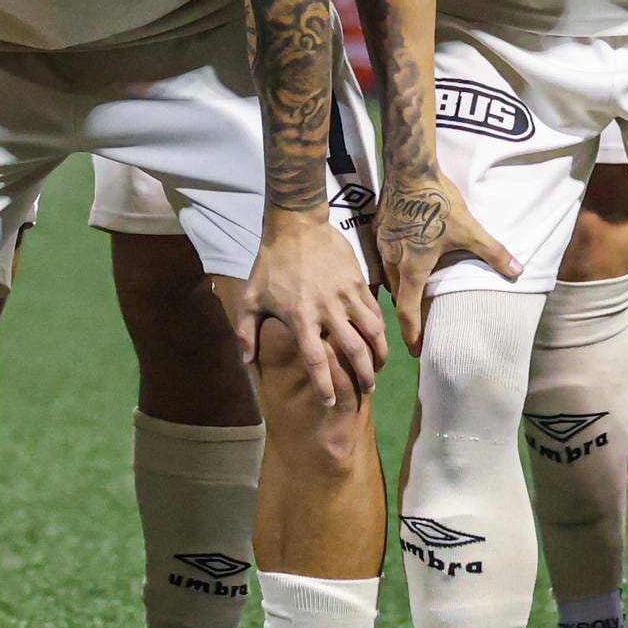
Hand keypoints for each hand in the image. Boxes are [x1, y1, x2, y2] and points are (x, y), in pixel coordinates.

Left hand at [245, 205, 386, 404]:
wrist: (296, 226)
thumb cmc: (271, 264)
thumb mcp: (251, 297)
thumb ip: (246, 330)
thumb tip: (246, 360)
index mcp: (300, 317)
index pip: (315, 359)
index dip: (324, 384)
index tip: (331, 402)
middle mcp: (327, 310)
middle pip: (352, 350)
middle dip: (363, 375)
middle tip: (367, 390)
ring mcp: (346, 295)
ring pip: (372, 331)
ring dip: (379, 354)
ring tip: (380, 368)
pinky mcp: (358, 282)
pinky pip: (375, 311)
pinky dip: (381, 329)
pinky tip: (381, 339)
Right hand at [368, 167, 512, 353]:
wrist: (410, 170)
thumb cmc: (439, 204)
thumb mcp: (470, 230)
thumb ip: (492, 253)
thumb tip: (518, 271)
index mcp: (411, 269)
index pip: (407, 311)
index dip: (411, 334)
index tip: (415, 351)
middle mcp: (392, 262)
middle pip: (397, 296)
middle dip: (406, 313)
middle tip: (417, 327)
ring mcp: (382, 245)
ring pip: (388, 277)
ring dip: (399, 289)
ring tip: (411, 297)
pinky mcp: (378, 229)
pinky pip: (384, 258)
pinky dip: (393, 267)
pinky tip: (403, 263)